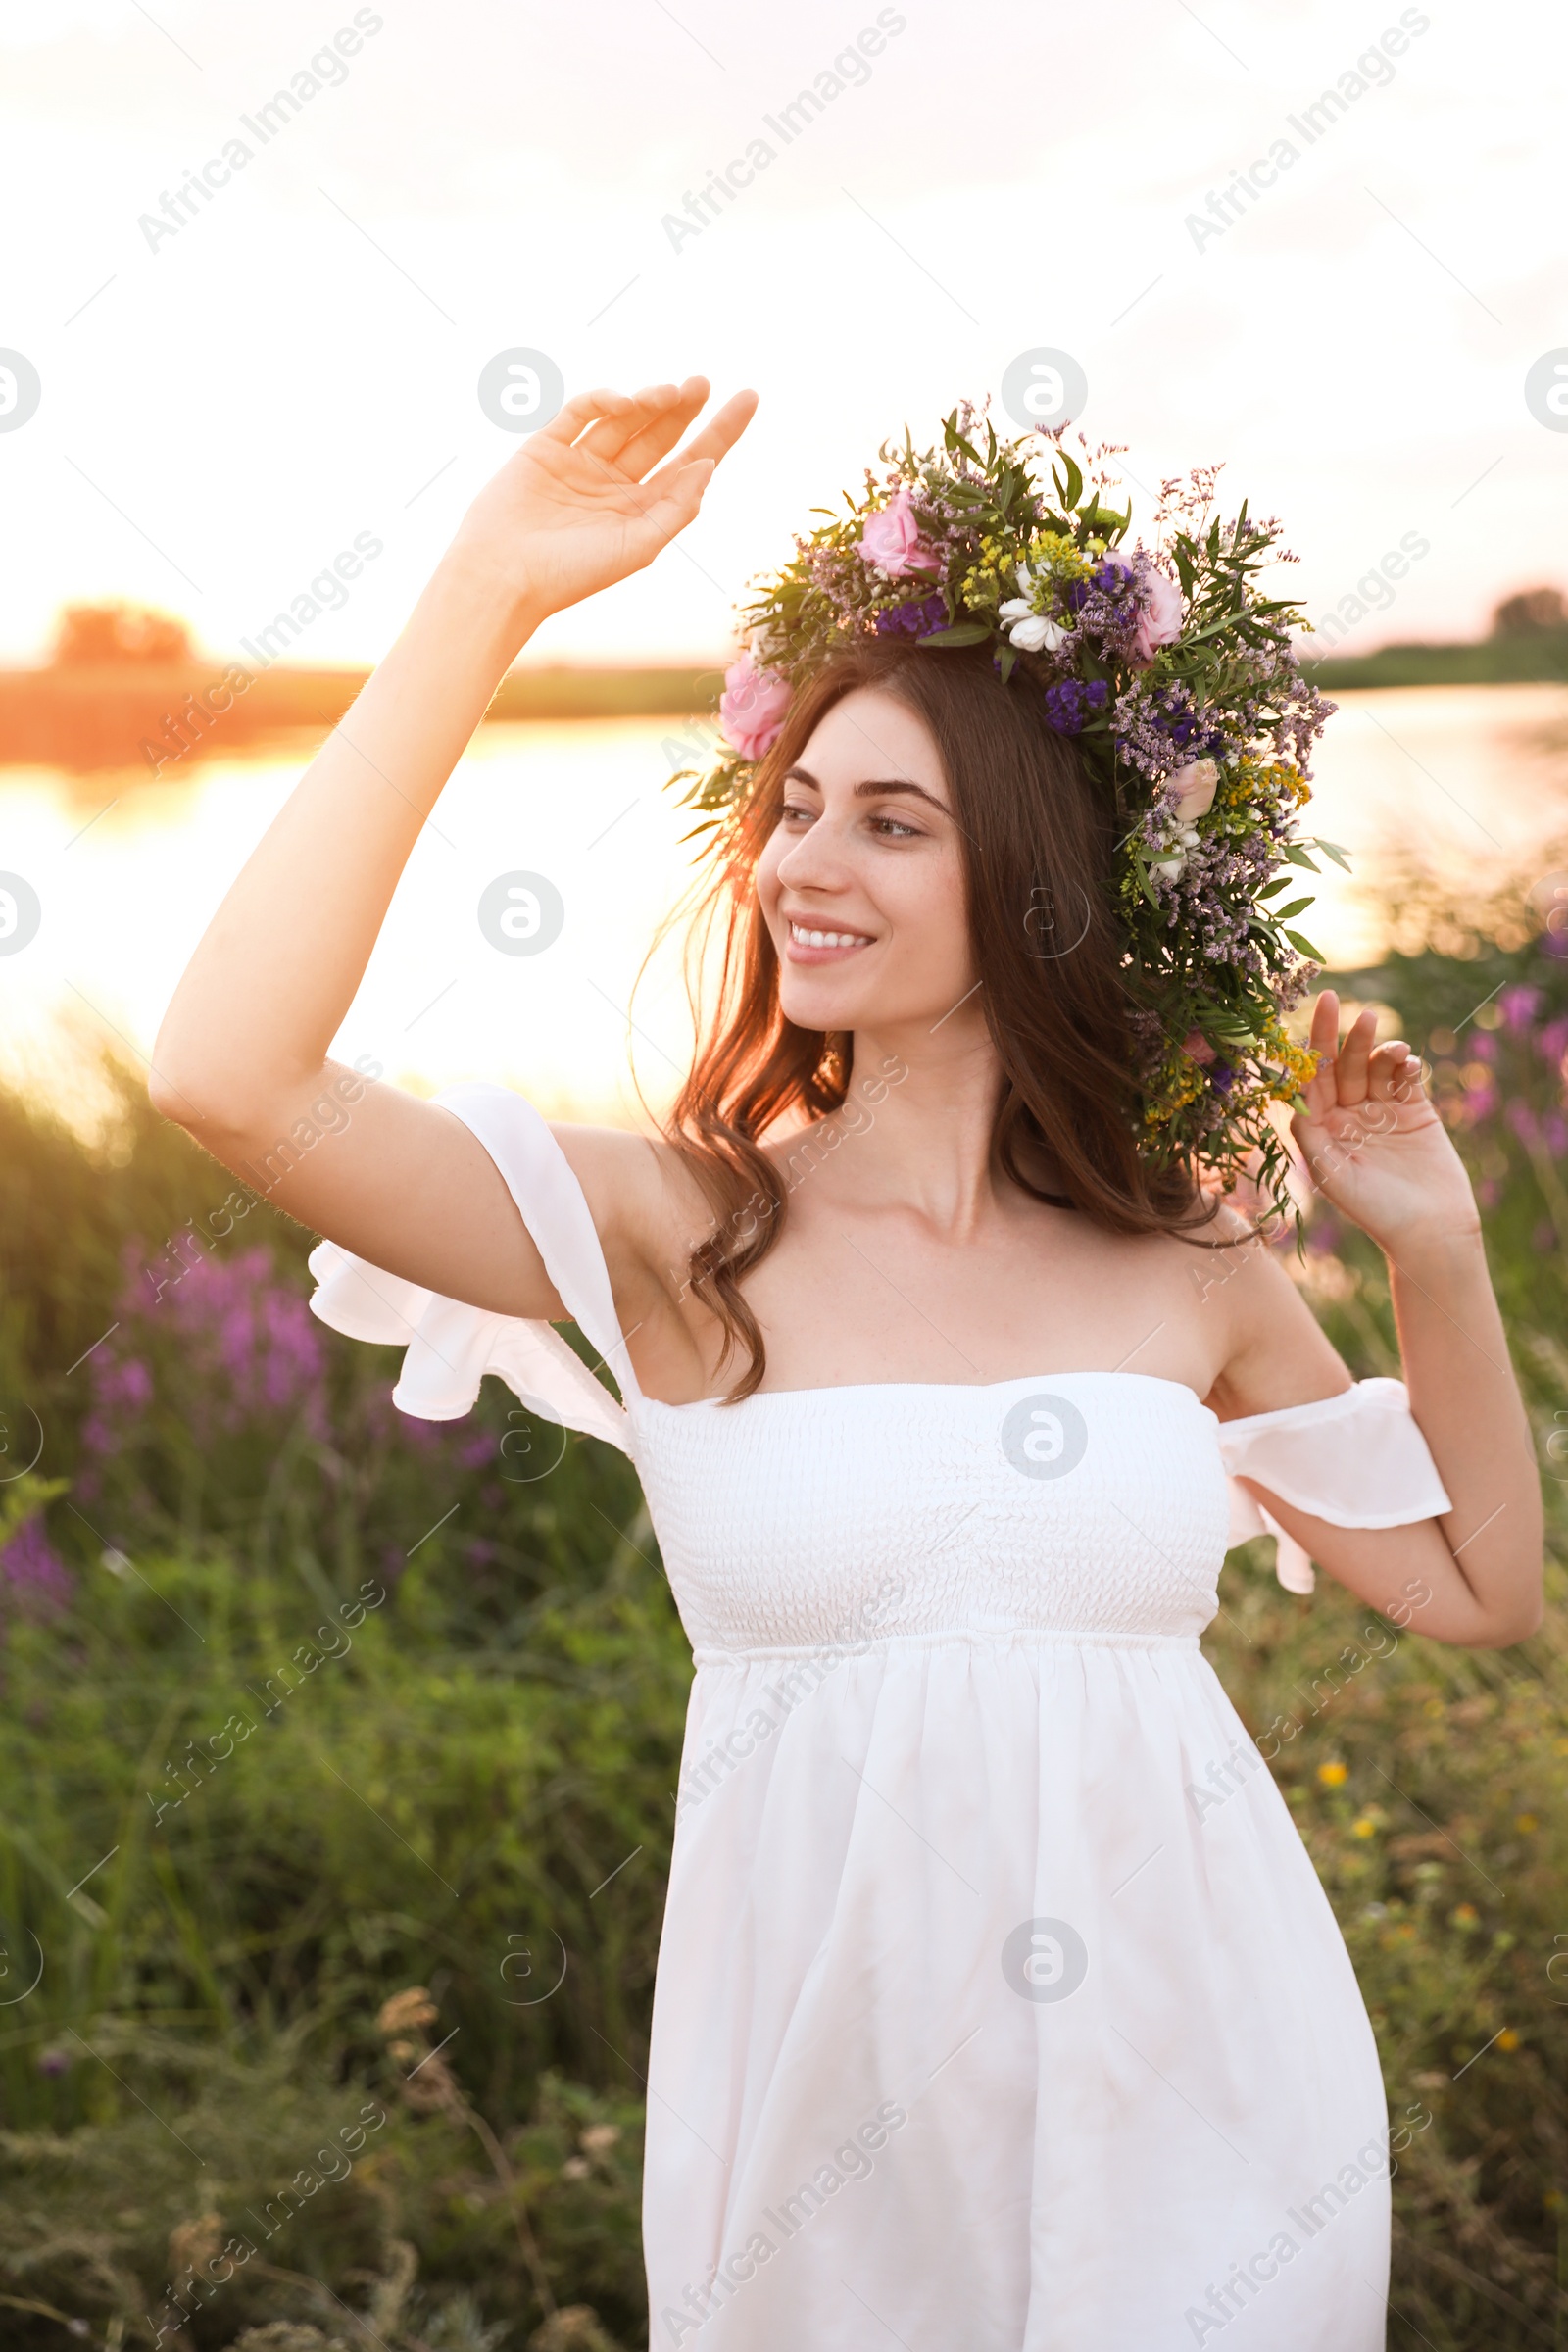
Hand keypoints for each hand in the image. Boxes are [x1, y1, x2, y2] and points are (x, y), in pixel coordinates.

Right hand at [450, 377, 757, 623]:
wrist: (503, 575)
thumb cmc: (572, 573)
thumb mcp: (639, 546)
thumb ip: (677, 507)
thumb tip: (708, 464)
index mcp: (642, 512)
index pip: (691, 463)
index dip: (721, 431)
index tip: (750, 396)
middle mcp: (615, 485)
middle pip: (661, 435)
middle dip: (685, 407)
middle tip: (704, 382)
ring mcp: (581, 464)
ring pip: (624, 420)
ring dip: (648, 402)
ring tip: (670, 393)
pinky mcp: (546, 448)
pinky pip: (581, 414)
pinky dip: (603, 400)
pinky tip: (625, 401)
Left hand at [1290, 990, 1480, 1251]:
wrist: (1429, 1231)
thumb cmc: (1374, 1210)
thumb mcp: (1332, 1173)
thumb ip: (1310, 1134)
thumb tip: (1288, 1097)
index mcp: (1321, 1127)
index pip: (1311, 1079)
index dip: (1310, 1047)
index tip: (1310, 1020)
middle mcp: (1347, 1115)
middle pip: (1340, 1066)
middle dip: (1344, 1038)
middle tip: (1349, 1008)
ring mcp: (1382, 1111)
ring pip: (1373, 1068)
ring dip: (1377, 1050)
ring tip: (1388, 1041)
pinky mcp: (1416, 1112)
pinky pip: (1406, 1079)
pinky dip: (1405, 1066)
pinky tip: (1406, 1062)